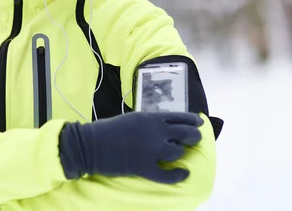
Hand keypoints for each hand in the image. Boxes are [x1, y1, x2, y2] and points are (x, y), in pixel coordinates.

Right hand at [59, 112, 202, 183]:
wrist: (92, 144)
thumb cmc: (109, 129)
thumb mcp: (133, 118)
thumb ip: (150, 121)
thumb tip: (166, 126)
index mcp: (151, 117)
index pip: (180, 116)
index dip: (193, 120)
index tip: (200, 122)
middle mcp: (155, 132)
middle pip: (185, 133)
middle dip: (194, 136)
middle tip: (195, 139)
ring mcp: (151, 150)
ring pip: (178, 151)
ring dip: (180, 153)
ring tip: (179, 154)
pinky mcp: (144, 167)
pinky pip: (167, 174)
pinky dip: (177, 175)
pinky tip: (182, 174)